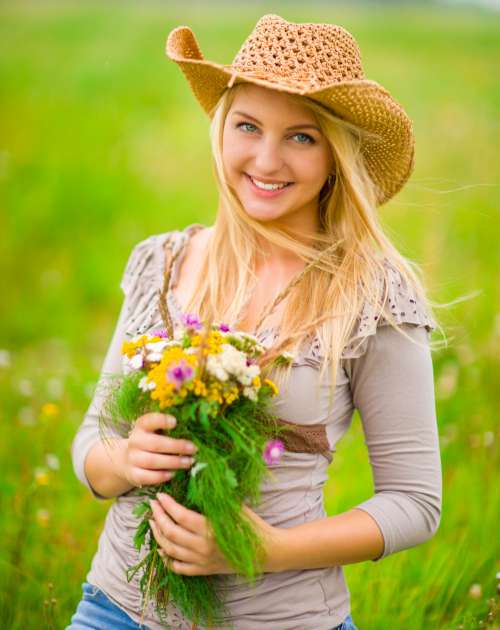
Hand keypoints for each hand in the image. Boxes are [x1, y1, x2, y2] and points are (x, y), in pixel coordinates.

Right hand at [121, 412, 197, 488]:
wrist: (128, 460)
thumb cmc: (151, 442)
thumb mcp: (155, 432)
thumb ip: (169, 430)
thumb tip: (194, 430)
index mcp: (142, 426)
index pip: (149, 420)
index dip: (161, 420)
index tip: (175, 422)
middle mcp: (134, 441)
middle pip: (155, 444)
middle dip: (177, 447)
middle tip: (193, 449)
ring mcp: (132, 458)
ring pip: (152, 461)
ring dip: (173, 462)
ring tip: (189, 462)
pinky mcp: (133, 474)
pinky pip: (147, 477)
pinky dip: (161, 476)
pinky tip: (173, 474)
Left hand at [148, 493, 277, 575]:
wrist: (266, 552)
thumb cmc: (252, 525)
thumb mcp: (234, 507)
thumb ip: (214, 499)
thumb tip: (196, 481)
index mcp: (210, 529)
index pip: (180, 516)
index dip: (167, 505)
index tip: (160, 496)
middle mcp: (202, 547)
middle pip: (170, 532)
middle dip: (158, 517)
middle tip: (153, 506)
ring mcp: (201, 561)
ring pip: (170, 550)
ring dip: (158, 535)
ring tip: (153, 522)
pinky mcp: (203, 571)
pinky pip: (178, 567)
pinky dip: (167, 558)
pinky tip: (162, 549)